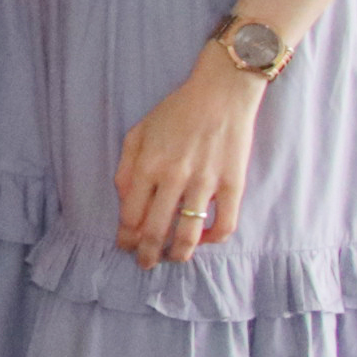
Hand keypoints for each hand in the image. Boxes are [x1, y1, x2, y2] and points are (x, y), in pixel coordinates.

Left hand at [115, 46, 263, 267]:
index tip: (125, 246)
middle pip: (155, 229)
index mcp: (147, 164)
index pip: (130, 214)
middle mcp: (174, 177)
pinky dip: (212, 240)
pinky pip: (224, 225)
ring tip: (172, 260)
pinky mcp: (233, 185)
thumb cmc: (175, 112)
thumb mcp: (138, 132)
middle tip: (144, 263)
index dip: (126, 237)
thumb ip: (127, 167)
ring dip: (177, 254)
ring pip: (188, 234)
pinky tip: (203, 240)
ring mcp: (205, 183)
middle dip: (146, 253)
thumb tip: (123, 201)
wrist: (220, 94)